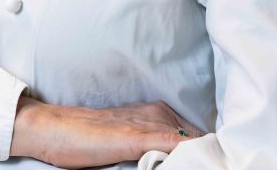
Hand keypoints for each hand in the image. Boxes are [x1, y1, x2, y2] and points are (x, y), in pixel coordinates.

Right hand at [10, 97, 203, 168]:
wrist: (56, 128)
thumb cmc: (88, 137)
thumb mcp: (128, 139)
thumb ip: (154, 145)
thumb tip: (180, 158)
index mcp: (158, 112)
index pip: (196, 135)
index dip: (207, 152)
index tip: (221, 160)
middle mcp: (158, 112)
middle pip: (198, 139)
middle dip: (208, 156)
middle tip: (221, 162)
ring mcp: (148, 123)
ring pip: (190, 143)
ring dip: (202, 157)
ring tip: (214, 164)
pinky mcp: (136, 136)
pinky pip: (172, 145)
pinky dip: (188, 156)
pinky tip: (196, 163)